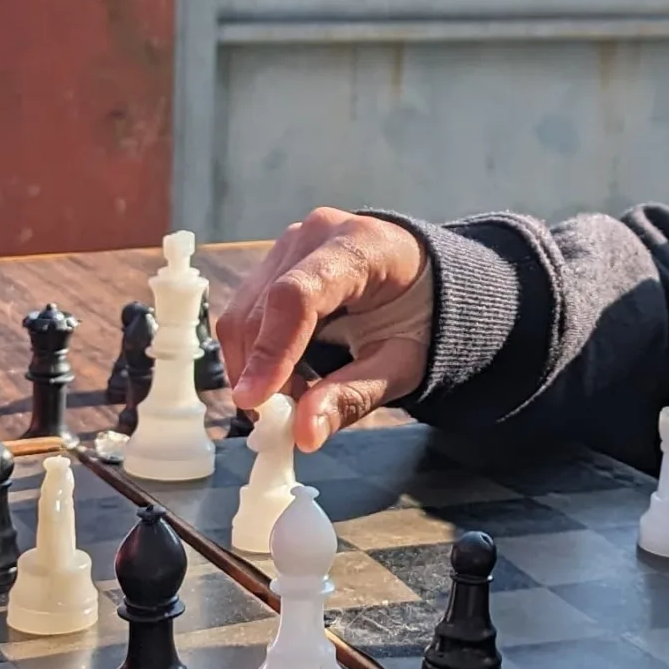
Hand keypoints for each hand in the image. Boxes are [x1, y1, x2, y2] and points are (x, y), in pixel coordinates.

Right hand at [217, 208, 433, 450]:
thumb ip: (353, 396)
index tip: (254, 402)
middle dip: (260, 371)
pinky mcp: (274, 260)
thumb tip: (303, 434)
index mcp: (358, 248)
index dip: (271, 351)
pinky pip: (246, 311)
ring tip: (291, 398)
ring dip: (253, 366)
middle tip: (280, 422)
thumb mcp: (401, 364)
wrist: (424, 279)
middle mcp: (314, 234)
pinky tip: (285, 376)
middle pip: (261, 308)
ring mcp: (289, 243)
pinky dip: (255, 353)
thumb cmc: (420, 318)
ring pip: (243, 312)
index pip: (296, 296)